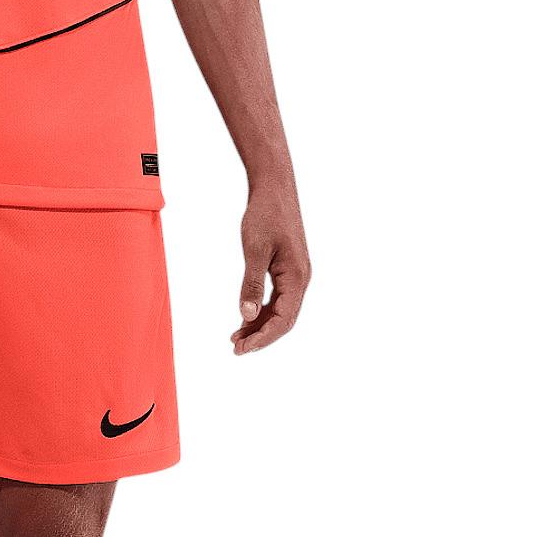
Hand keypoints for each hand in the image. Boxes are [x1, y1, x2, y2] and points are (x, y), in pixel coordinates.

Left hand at [233, 179, 309, 353]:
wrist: (274, 188)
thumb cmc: (265, 215)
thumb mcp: (255, 250)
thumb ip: (251, 284)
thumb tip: (246, 315)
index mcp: (297, 277)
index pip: (283, 319)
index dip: (262, 337)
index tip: (240, 348)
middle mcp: (300, 279)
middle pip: (284, 319)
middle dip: (261, 336)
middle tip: (235, 348)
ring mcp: (296, 275)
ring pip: (281, 310)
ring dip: (260, 325)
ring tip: (236, 337)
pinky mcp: (287, 269)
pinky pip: (278, 298)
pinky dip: (262, 310)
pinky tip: (245, 317)